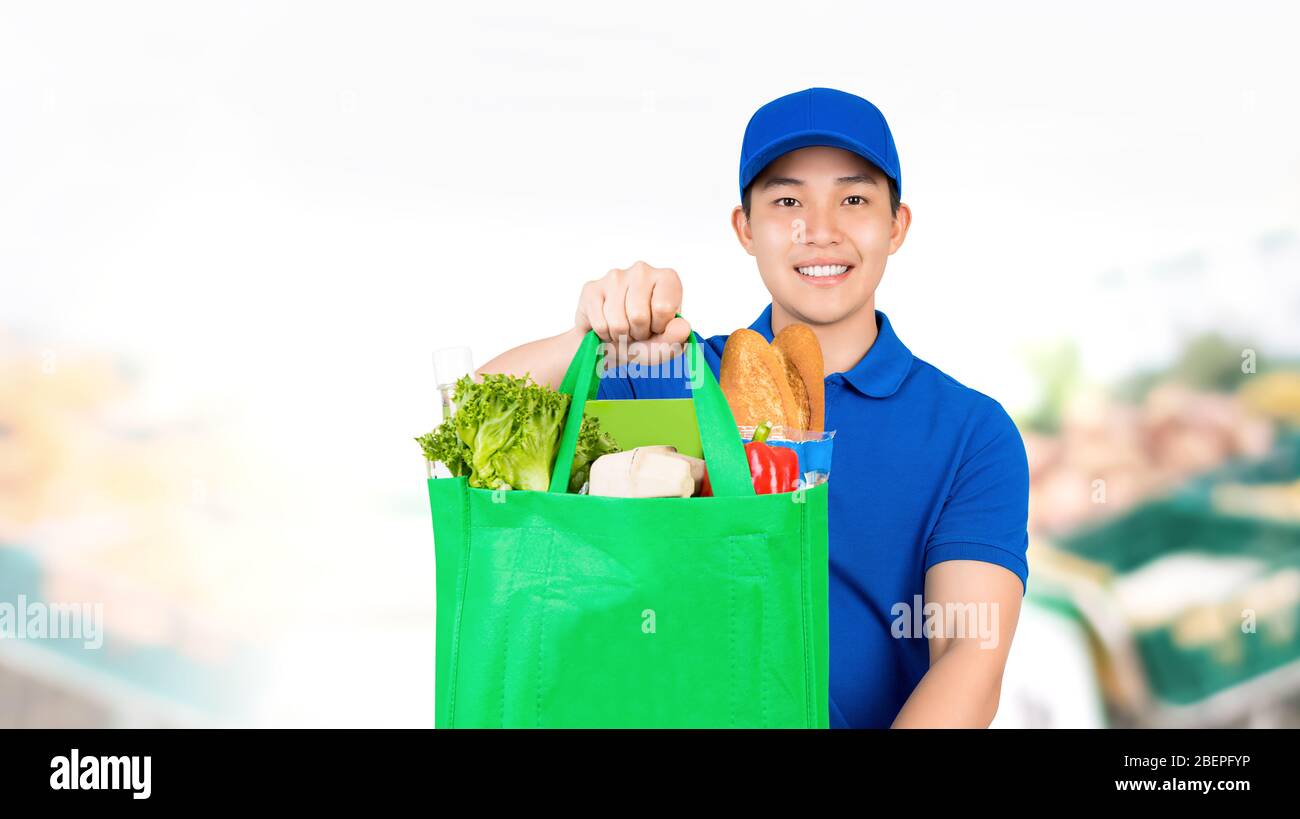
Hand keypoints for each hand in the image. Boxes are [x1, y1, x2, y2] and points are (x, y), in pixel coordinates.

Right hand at [575, 261, 690, 366]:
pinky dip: (604, 335)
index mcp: (667, 279)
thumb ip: (676, 339)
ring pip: (617, 322)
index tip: (656, 327)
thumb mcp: (664, 346)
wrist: (610, 343)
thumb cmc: (643, 340)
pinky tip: (607, 326)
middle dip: (637, 334)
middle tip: (636, 331)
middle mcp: (642, 270)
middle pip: (638, 315)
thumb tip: (683, 328)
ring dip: (620, 336)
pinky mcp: (592, 288)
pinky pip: (600, 324)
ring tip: (622, 329)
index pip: (663, 308)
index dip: (659, 328)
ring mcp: (615, 276)